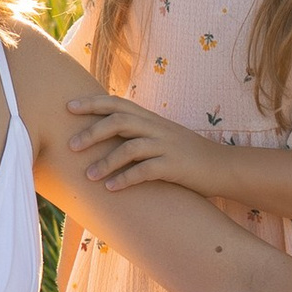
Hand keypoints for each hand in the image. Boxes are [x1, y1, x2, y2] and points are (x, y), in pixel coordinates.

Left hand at [65, 90, 237, 197]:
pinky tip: (111, 189)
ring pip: (129, 147)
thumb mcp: (162, 137)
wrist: (223, 167)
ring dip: (106, 161)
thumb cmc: (187, 155)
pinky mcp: (174, 167)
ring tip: (88, 176)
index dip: (92, 102)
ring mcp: (166, 146)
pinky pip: (145, 171)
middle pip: (119, 121)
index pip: (117, 104)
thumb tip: (107, 135)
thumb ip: (138, 133)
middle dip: (92, 131)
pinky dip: (125, 179)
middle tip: (72, 146)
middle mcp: (157, 128)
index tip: (68, 106)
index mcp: (151, 119)